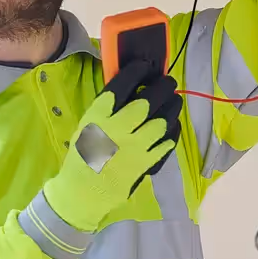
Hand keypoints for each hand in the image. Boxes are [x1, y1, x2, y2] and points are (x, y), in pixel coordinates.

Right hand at [40, 60, 181, 231]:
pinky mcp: (146, 163)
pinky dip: (173, 132)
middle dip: (162, 87)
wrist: (83, 191)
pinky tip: (173, 125)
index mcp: (98, 116)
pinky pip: (166, 143)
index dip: (137, 72)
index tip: (145, 67)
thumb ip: (107, 109)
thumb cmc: (82, 156)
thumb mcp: (87, 125)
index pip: (122, 85)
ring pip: (162, 121)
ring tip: (175, 100)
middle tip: (169, 82)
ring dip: (172, 108)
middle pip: (148, 101)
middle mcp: (118, 128)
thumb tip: (132, 90)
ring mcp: (134, 147)